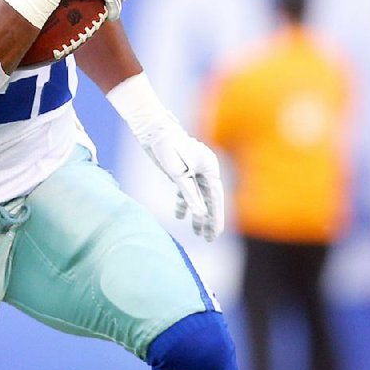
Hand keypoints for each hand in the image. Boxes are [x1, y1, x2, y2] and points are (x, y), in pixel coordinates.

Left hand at [143, 120, 224, 241]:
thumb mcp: (178, 174)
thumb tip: (201, 214)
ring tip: (196, 233)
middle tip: (209, 239)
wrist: (153, 130)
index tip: (216, 234)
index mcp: (210, 168)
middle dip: (208, 220)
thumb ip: (190, 194)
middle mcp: (204, 170)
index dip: (216, 217)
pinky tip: (180, 216)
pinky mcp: (181, 172)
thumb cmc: (168, 147)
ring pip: (198, 197)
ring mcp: (193, 171)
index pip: (216, 198)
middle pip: (209, 199)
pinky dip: (183, 203)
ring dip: (197, 214)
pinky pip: (186, 191)